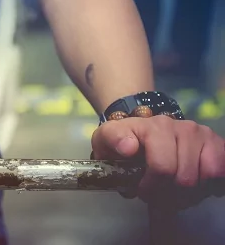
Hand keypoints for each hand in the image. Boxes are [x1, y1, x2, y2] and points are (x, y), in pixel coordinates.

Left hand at [91, 116, 224, 206]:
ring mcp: (198, 132)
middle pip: (183, 178)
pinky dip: (208, 184)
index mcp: (149, 127)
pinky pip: (220, 171)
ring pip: (203, 177)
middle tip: (156, 193)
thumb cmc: (123, 140)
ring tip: (172, 188)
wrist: (142, 127)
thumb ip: (111, 141)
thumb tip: (128, 148)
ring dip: (188, 192)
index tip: (140, 189)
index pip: (161, 167)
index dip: (150, 186)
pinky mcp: (215, 141)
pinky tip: (192, 182)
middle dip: (167, 194)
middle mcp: (176, 126)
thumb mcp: (105, 139)